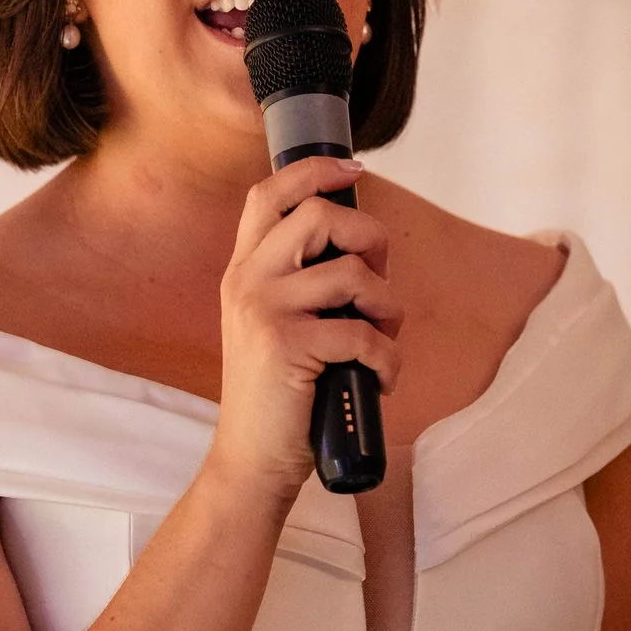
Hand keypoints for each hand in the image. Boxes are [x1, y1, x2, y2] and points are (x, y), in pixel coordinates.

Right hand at [202, 157, 401, 510]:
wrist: (250, 460)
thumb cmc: (277, 394)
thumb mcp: (272, 324)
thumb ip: (298, 282)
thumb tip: (363, 247)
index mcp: (242, 271)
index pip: (269, 194)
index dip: (314, 171)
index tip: (354, 170)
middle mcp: (247, 282)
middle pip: (319, 216)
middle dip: (371, 241)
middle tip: (379, 283)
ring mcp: (265, 312)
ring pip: (354, 273)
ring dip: (388, 308)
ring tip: (383, 338)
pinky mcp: (290, 347)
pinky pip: (365, 333)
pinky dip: (388, 359)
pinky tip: (381, 379)